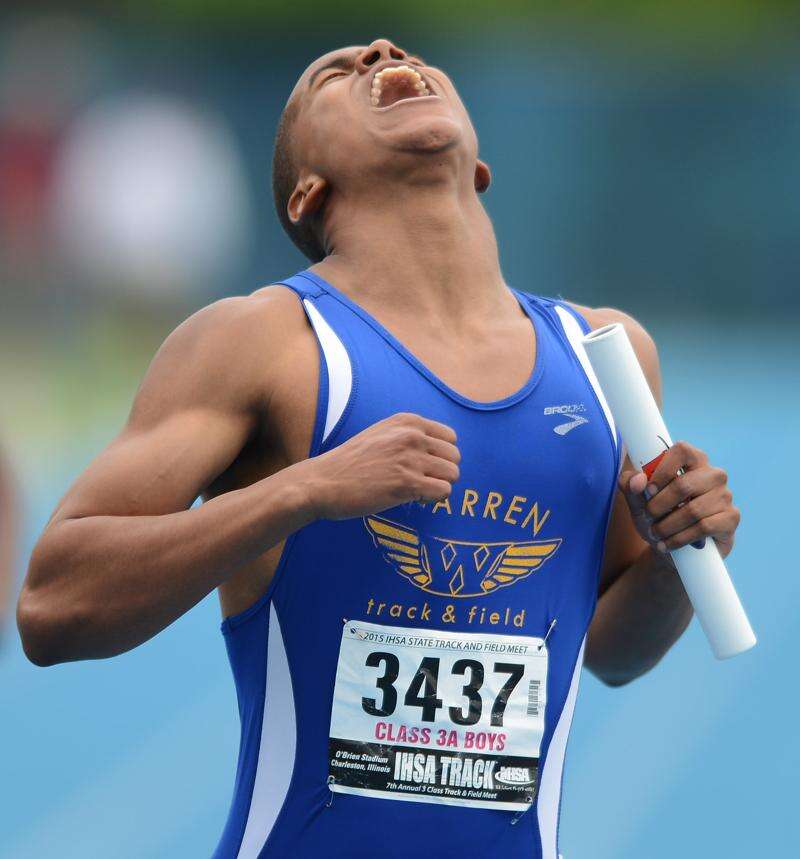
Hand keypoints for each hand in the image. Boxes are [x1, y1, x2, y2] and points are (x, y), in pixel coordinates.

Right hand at [304, 412, 460, 519]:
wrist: (323, 482)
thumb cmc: (350, 463)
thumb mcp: (380, 434)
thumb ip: (408, 436)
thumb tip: (438, 451)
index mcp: (407, 421)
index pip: (450, 437)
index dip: (440, 456)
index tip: (423, 467)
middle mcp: (412, 435)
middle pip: (455, 456)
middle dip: (442, 473)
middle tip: (420, 482)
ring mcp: (410, 458)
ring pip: (453, 474)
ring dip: (438, 486)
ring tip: (415, 491)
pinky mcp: (407, 483)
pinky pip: (444, 492)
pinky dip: (432, 499)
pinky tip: (412, 499)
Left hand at [619, 441, 739, 559]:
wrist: (673, 548)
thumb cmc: (656, 515)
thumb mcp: (636, 500)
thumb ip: (630, 485)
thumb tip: (637, 481)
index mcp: (692, 460)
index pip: (682, 451)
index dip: (662, 471)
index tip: (648, 491)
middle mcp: (713, 474)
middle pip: (684, 485)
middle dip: (658, 505)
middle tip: (647, 517)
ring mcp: (725, 496)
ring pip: (693, 510)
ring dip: (667, 526)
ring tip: (655, 534)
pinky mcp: (731, 518)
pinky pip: (705, 527)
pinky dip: (680, 538)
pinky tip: (667, 544)